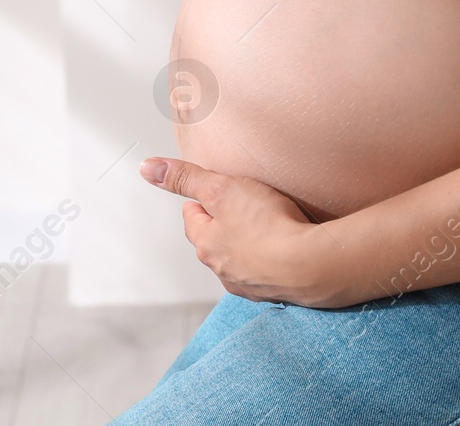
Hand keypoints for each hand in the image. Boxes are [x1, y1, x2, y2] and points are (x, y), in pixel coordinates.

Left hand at [140, 156, 341, 305]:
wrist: (311, 266)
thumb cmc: (268, 226)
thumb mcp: (222, 188)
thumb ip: (186, 177)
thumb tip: (148, 168)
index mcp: (206, 245)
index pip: (192, 217)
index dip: (205, 198)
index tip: (219, 189)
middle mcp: (223, 270)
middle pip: (215, 239)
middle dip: (226, 223)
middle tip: (247, 204)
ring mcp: (250, 284)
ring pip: (240, 257)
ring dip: (250, 243)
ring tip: (270, 225)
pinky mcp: (276, 291)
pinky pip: (267, 272)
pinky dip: (272, 259)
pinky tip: (287, 246)